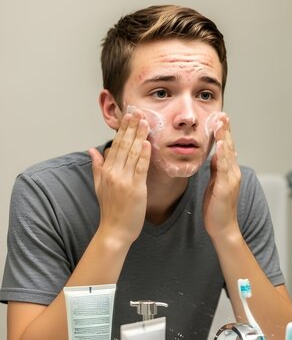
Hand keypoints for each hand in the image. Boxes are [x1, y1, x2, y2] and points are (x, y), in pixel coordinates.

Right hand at [89, 111, 150, 244]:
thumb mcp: (99, 186)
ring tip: (145, 122)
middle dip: (130, 127)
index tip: (128, 116)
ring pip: (132, 154)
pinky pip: (140, 168)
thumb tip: (93, 150)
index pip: (115, 145)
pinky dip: (144, 155)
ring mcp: (124, 181)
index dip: (122, 130)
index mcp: (105, 171)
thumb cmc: (110, 210)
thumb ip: (97, 167)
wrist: (115, 231)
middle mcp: (113, 173)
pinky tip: (147, 143)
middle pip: (123, 145)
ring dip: (139, 136)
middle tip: (137, 112)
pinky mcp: (136, 189)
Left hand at [203, 113, 241, 238]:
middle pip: (229, 147)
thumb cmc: (217, 209)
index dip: (223, 133)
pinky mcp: (225, 187)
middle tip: (222, 114)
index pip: (226, 148)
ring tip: (221, 122)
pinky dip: (222, 154)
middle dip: (225, 130)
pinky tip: (219, 144)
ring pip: (227, 154)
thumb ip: (217, 170)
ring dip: (224, 137)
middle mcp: (233, 172)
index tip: (220, 118)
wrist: (223, 228)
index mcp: (229, 172)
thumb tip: (215, 156)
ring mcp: (231, 179)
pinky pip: (224, 167)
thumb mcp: (215, 185)